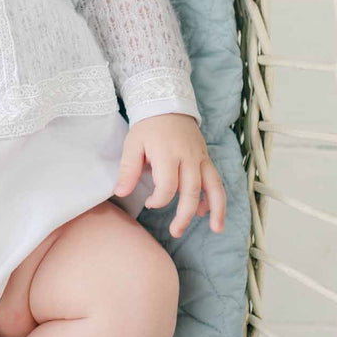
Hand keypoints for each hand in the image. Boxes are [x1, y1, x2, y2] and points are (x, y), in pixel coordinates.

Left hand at [113, 114, 225, 236]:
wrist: (168, 105)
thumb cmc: (147, 127)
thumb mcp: (132, 144)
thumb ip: (127, 169)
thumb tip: (120, 192)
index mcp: (167, 153)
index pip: (167, 185)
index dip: (158, 200)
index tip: (149, 203)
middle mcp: (188, 157)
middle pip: (191, 191)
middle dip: (184, 215)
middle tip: (176, 232)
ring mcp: (200, 158)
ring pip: (213, 186)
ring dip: (216, 209)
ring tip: (216, 229)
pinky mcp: (206, 158)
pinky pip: (216, 180)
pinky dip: (216, 197)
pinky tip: (208, 212)